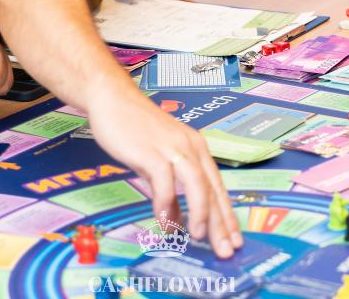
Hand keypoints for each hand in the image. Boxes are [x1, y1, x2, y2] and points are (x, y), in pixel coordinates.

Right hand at [87, 86, 241, 257]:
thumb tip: (176, 218)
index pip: (217, 186)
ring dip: (200, 212)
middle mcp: (189, 146)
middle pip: (211, 188)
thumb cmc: (136, 128)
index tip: (234, 240)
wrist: (113, 99)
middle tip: (226, 250)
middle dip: (221, 223)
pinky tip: (163, 220)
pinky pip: (164, 181)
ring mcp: (171, 147)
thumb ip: (170, 186)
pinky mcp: (151, 151)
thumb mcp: (159, 159)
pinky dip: (165, 203)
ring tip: (198, 236)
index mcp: (196, 147)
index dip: (227, 215)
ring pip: (196, 183)